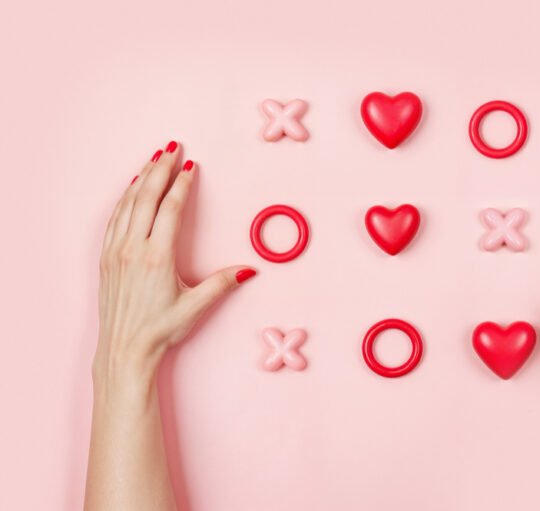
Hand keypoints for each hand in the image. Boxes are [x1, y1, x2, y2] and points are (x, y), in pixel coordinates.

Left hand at [94, 141, 255, 389]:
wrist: (124, 350)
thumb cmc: (160, 331)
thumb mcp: (195, 307)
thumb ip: (222, 284)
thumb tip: (249, 270)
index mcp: (156, 256)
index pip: (169, 208)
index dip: (182, 184)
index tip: (191, 166)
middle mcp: (133, 249)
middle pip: (146, 196)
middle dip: (160, 168)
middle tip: (173, 147)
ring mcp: (116, 252)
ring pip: (128, 204)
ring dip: (142, 178)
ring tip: (155, 159)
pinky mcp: (106, 259)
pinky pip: (115, 218)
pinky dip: (125, 198)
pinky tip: (132, 188)